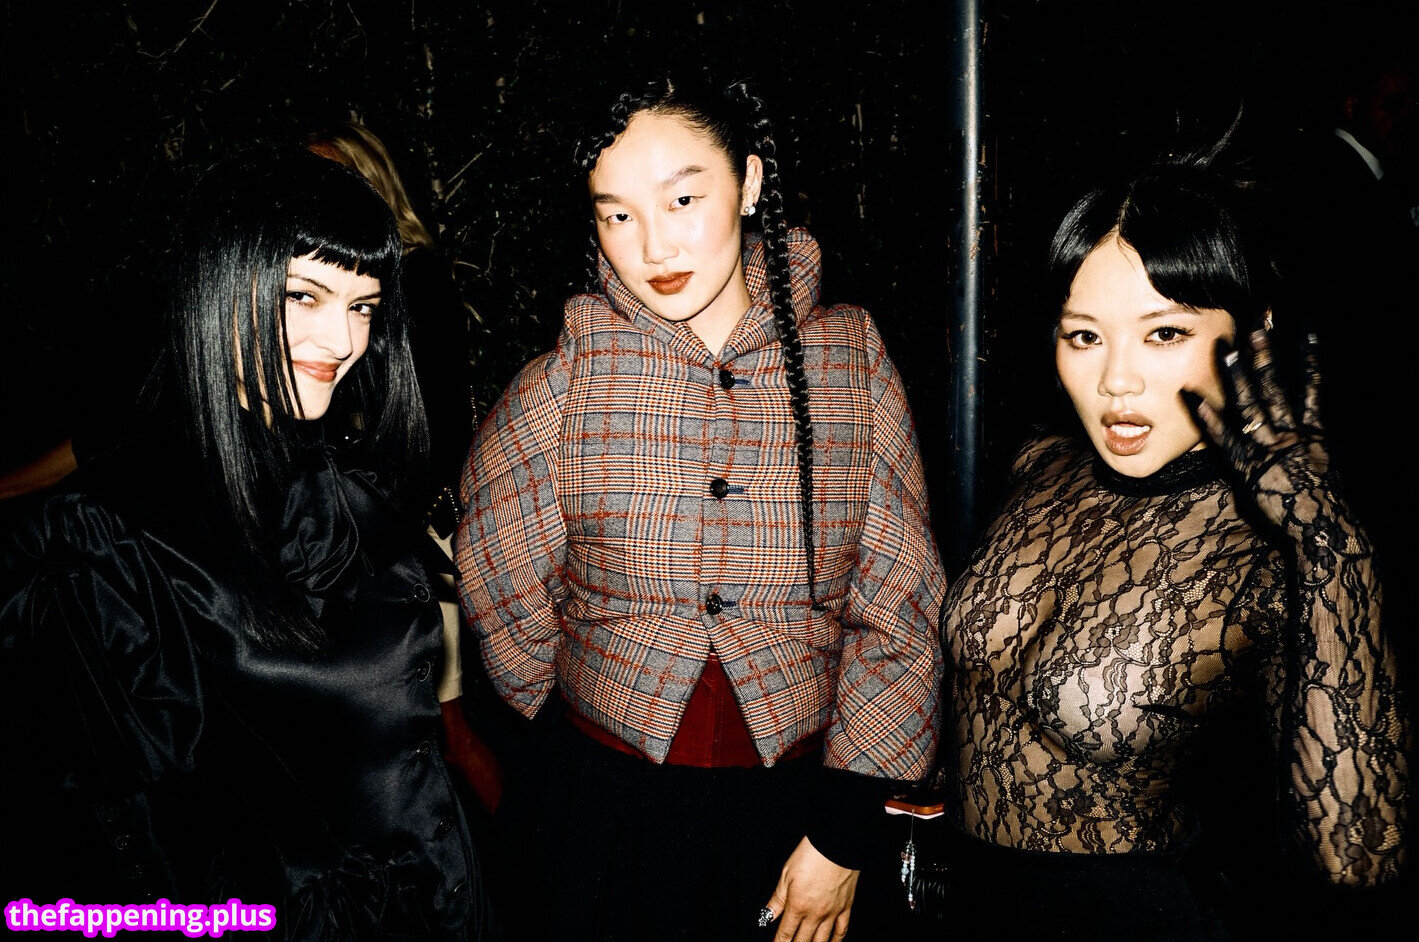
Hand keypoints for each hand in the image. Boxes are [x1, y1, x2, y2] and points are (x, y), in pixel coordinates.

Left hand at [761, 836, 858, 941]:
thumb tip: (767, 915)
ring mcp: (832, 912)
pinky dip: (836, 940)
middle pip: (803, 941)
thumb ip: (777, 899)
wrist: (837, 843)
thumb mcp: (786, 874)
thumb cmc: (811, 854)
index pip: (785, 934)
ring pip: (822, 941)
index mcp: (798, 905)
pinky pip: (842, 930)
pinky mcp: (846, 907)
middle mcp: (815, 913)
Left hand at [1184, 329, 1335, 533]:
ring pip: (1252, 404)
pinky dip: (1209, 417)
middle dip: (1265, 354)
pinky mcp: (1248, 468)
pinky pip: (1226, 439)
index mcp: (1314, 433)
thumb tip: (1308, 427)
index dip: (1307, 355)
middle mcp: (1291, 435)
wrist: (1322, 531)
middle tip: (1256, 323)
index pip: (1311, 384)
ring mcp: (1269, 450)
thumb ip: (1313, 445)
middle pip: (1275, 385)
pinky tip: (1191, 397)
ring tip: (1225, 347)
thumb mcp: (1326, 470)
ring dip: (1238, 375)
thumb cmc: (1321, 505)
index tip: (1302, 327)